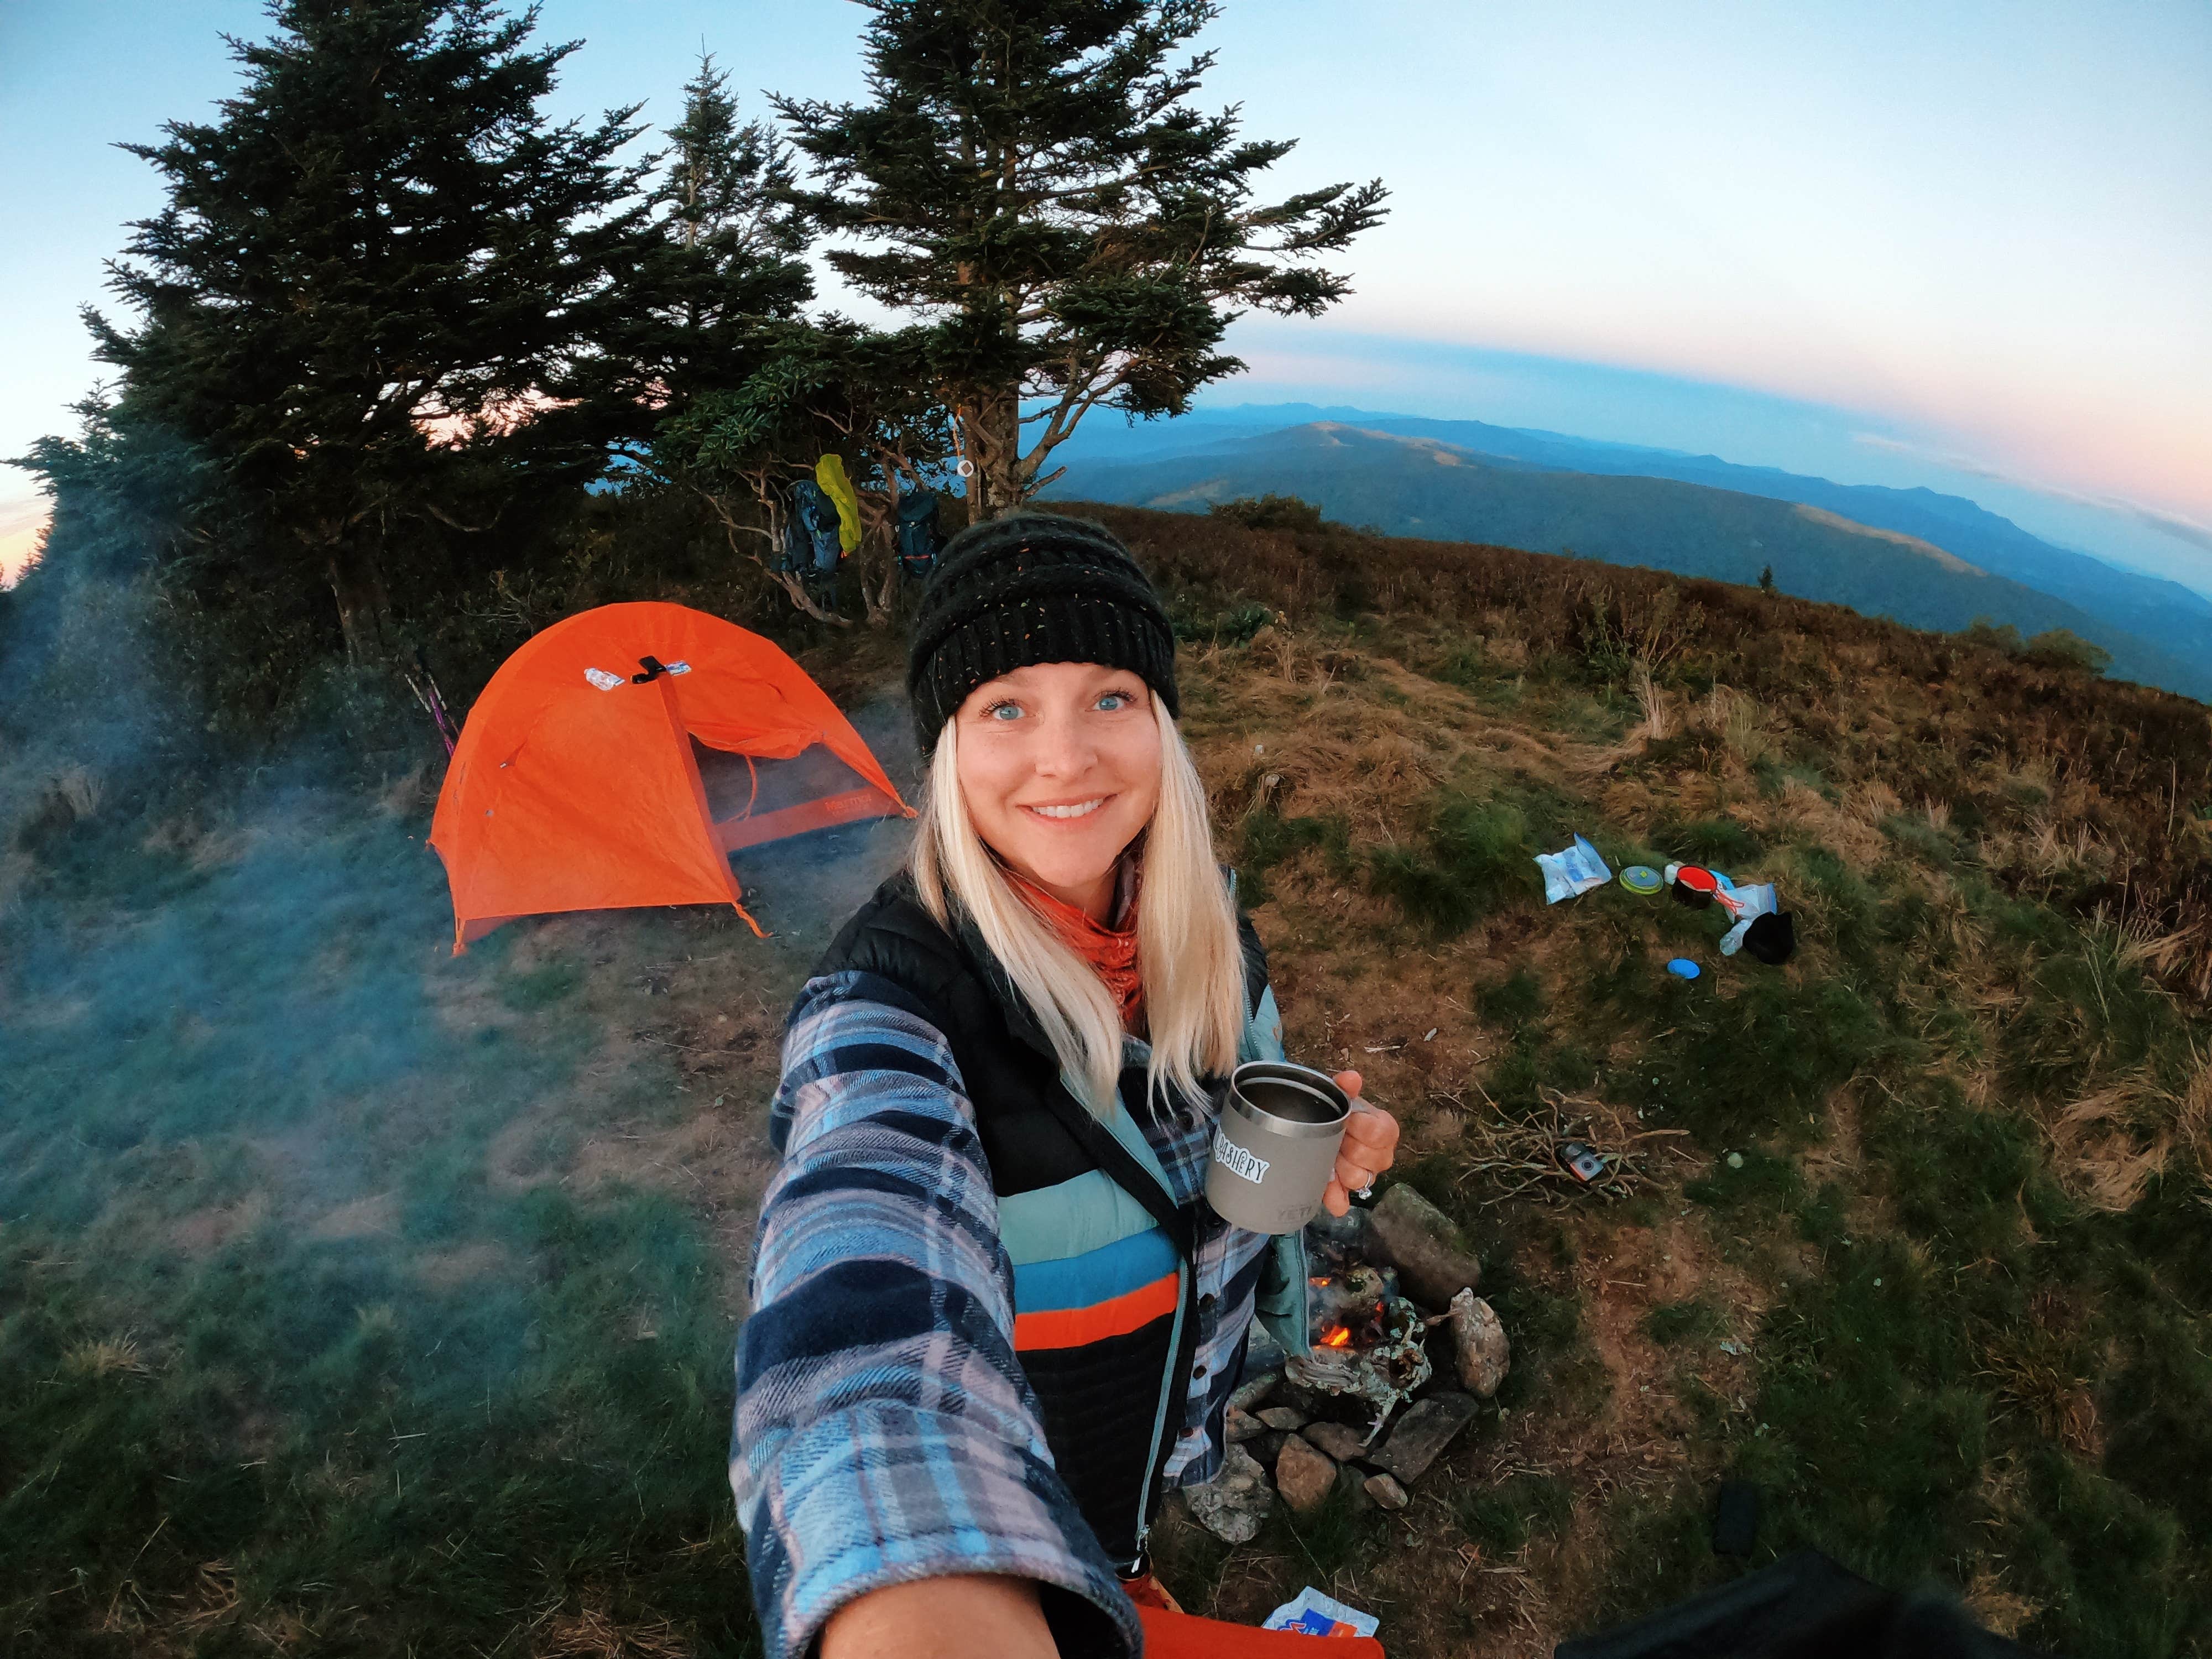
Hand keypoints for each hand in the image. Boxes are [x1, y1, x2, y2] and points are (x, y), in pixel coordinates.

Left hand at [1321, 1069, 1398, 1216]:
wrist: (1326, 1127)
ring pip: (1357, 1180)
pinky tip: (1326, 1192)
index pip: (1381, 1134)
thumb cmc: (1342, 1113)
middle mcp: (1381, 1156)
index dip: (1360, 1128)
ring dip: (1339, 1168)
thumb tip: (1351, 1078)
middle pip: (1368, 1159)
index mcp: (1385, 1130)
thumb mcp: (1344, 1097)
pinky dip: (1334, 1198)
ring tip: (1328, 1155)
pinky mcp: (1347, 1193)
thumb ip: (1346, 1087)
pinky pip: (1344, 1202)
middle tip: (1334, 1137)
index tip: (1348, 1121)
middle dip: (1347, 1147)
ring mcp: (1366, 1176)